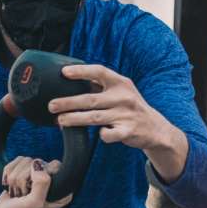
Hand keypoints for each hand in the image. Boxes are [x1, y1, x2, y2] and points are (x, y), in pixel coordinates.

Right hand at [0, 158, 71, 207]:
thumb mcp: (35, 203)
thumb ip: (41, 183)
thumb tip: (37, 164)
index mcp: (62, 189)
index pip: (55, 166)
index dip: (40, 176)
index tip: (33, 192)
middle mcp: (52, 181)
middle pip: (37, 161)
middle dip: (24, 179)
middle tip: (23, 196)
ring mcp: (37, 176)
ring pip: (25, 160)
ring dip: (15, 179)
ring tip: (18, 194)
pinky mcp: (23, 172)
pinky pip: (16, 161)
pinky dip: (8, 174)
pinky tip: (11, 188)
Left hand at [50, 64, 172, 150]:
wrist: (154, 128)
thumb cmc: (129, 107)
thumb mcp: (120, 90)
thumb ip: (99, 84)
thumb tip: (69, 78)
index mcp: (121, 83)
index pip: (99, 72)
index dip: (81, 71)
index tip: (64, 73)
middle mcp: (123, 97)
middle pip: (90, 99)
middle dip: (68, 102)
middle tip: (51, 105)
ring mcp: (126, 114)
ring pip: (94, 118)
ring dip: (74, 119)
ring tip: (59, 120)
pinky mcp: (128, 131)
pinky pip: (108, 135)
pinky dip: (101, 135)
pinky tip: (97, 134)